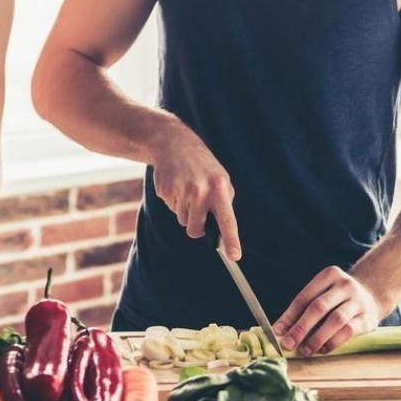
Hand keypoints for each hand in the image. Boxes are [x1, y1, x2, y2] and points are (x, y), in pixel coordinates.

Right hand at [149, 120, 241, 258]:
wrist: (174, 144)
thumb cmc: (203, 166)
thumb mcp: (220, 179)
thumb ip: (223, 203)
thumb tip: (222, 231)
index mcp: (219, 188)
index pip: (227, 219)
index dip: (231, 239)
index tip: (234, 256)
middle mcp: (200, 191)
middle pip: (196, 229)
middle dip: (195, 227)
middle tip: (196, 209)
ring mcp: (181, 191)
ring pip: (183, 220)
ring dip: (185, 211)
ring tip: (187, 189)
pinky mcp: (165, 191)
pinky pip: (171, 208)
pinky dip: (174, 201)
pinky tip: (176, 184)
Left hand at [272, 267, 384, 356]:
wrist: (372, 295)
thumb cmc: (337, 298)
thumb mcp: (322, 294)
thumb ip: (303, 309)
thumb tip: (280, 330)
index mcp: (328, 275)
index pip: (304, 297)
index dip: (289, 316)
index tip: (278, 332)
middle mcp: (344, 285)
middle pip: (318, 307)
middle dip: (301, 328)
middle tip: (288, 344)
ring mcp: (358, 301)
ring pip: (335, 320)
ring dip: (317, 337)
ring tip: (305, 350)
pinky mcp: (368, 318)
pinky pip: (349, 331)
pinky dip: (334, 341)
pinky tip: (323, 349)